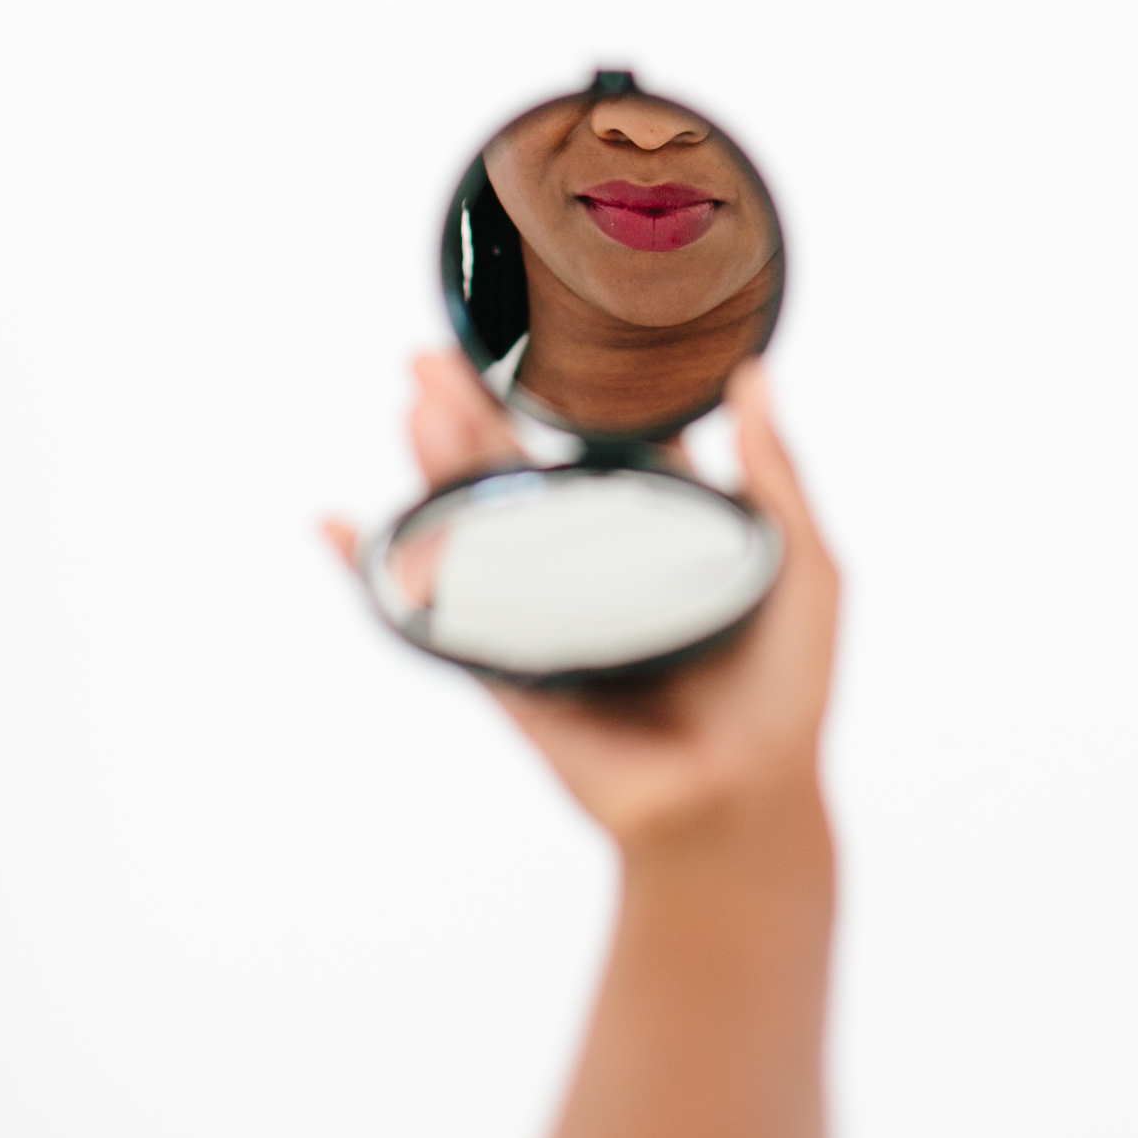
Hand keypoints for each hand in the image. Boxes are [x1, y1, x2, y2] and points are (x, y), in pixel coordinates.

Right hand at [326, 353, 839, 852]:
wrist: (745, 798)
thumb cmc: (783, 691)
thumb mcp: (801, 566)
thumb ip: (774, 474)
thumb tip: (755, 372)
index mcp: (651, 538)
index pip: (591, 452)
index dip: (552, 398)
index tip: (518, 340)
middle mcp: (587, 570)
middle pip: (513, 477)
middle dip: (467, 415)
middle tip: (427, 358)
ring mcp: (540, 616)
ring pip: (470, 527)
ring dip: (432, 466)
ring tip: (410, 402)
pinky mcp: (504, 668)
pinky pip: (431, 615)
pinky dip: (372, 573)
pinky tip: (336, 525)